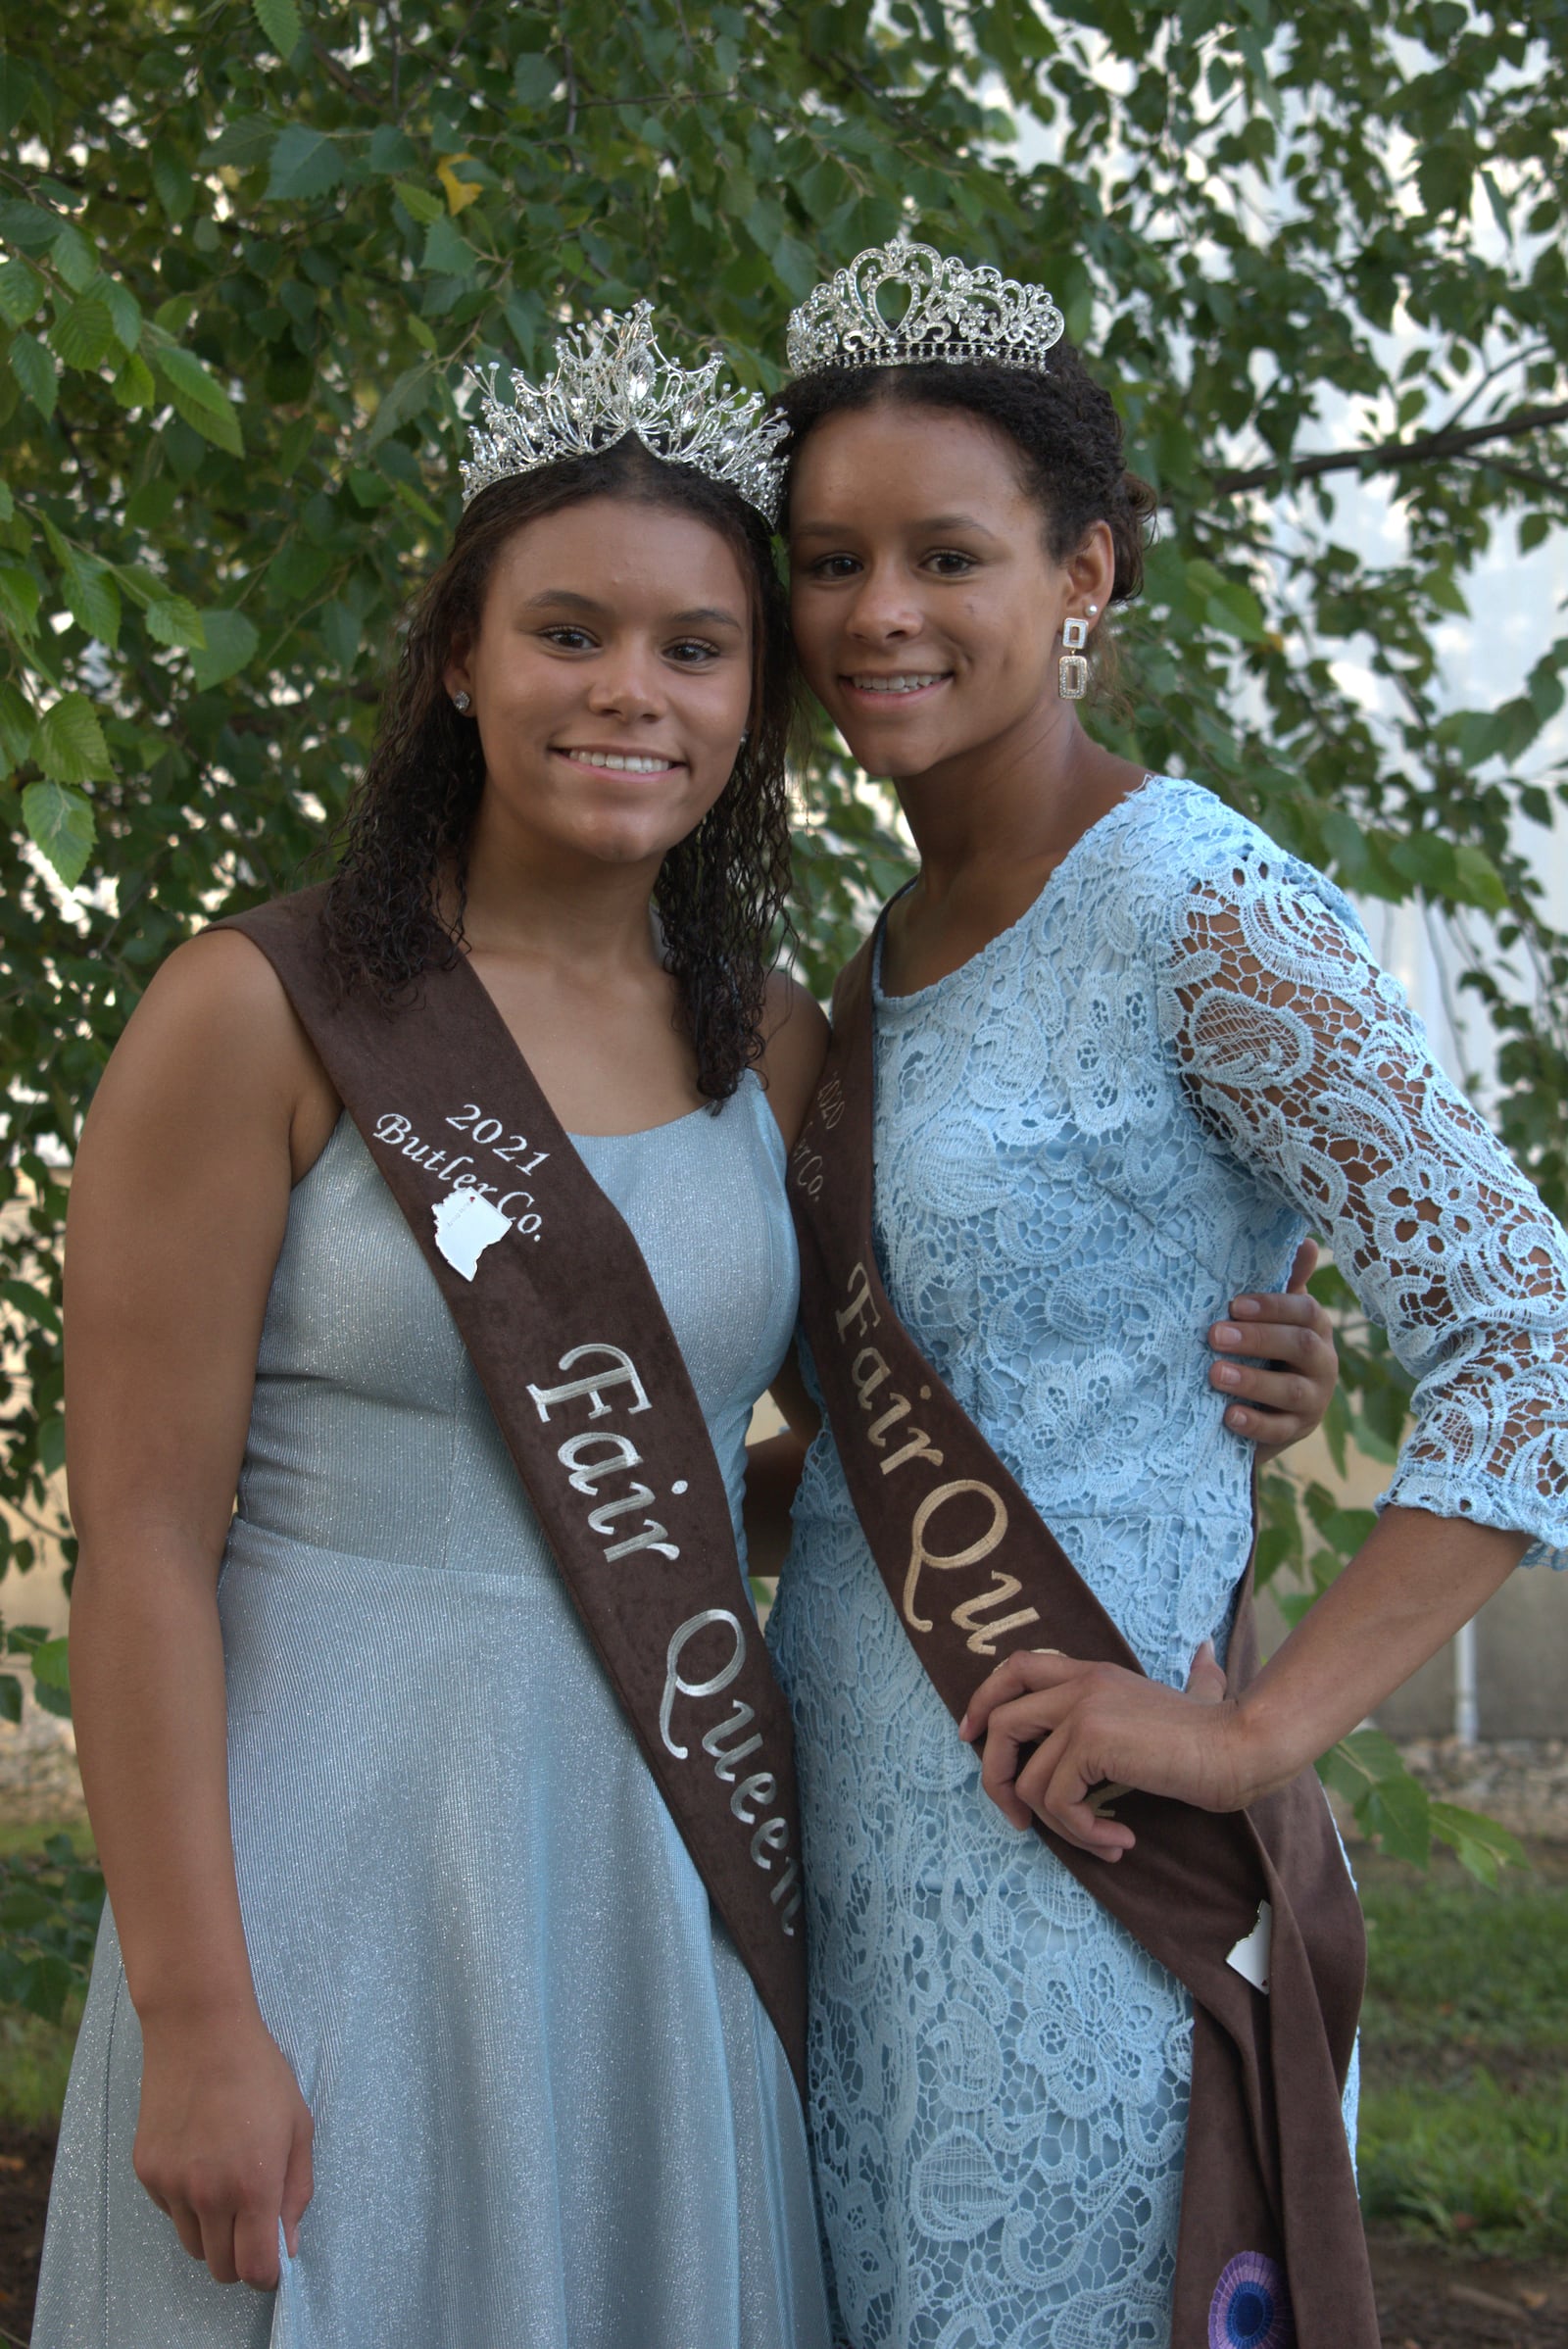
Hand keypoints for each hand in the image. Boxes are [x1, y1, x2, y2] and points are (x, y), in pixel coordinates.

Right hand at [134, 2005, 313, 2288]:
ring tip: (226, 2180)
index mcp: (254, 2184)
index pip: (255, 2270)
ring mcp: (172, 2185)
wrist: (199, 2030)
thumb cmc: (259, 2073)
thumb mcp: (297, 2127)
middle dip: (241, 2256)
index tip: (272, 2254)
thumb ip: (296, 2192)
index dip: (267, 2273)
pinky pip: (170, 2212)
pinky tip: (200, 2157)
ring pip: (193, 2245)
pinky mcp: (146, 2172)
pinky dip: (186, 2202)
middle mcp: (209, 2193)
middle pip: (221, 2268)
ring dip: (213, 2230)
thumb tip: (288, 2244)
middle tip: (252, 2220)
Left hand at [958, 1640, 1241, 1856]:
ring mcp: (1082, 1709)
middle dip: (995, 1777)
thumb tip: (1205, 1650)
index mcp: (1092, 1672)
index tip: (971, 1738)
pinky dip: (1081, 1833)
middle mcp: (1080, 1683)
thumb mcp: (1195, 1695)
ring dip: (1059, 1826)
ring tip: (1103, 1841)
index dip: (983, 1701)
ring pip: (1028, 1778)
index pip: (1015, 1668)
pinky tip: (1119, 1842)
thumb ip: (1194, 1675)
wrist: (1243, 1748)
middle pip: (1001, 1721)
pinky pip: (1056, 1801)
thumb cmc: (1222, 1732)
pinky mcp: (1090, 1742)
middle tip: (1019, 1819)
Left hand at [1209, 1238, 1337, 1461]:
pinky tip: (1228, 1415)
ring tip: (1215, 1373)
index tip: (1234, 1305)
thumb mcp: (1274, 1317)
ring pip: (1292, 1390)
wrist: (1265, 1409)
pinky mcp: (1296, 1432)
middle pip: (1301, 1347)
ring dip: (1253, 1380)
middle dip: (1258, 1339)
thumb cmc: (1267, 1349)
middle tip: (1214, 1335)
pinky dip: (1255, 1423)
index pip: (1306, 1312)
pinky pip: (1280, 1430)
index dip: (1273, 1306)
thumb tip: (1308, 1241)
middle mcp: (1322, 1363)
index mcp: (1315, 1329)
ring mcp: (1313, 1401)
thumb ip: (1286, 1284)